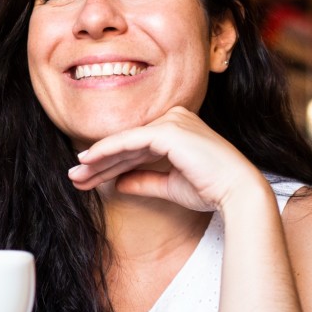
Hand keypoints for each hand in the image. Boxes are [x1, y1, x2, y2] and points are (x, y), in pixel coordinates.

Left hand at [66, 106, 262, 211]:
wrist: (237, 193)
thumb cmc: (210, 189)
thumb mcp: (170, 186)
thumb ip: (144, 181)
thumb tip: (118, 184)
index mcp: (177, 129)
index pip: (136, 147)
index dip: (110, 164)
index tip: (88, 179)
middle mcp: (174, 119)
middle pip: (127, 144)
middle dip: (98, 164)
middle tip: (74, 178)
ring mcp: (171, 121)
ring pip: (124, 142)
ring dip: (97, 160)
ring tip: (75, 175)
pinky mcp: (167, 130)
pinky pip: (129, 141)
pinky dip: (106, 151)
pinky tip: (87, 161)